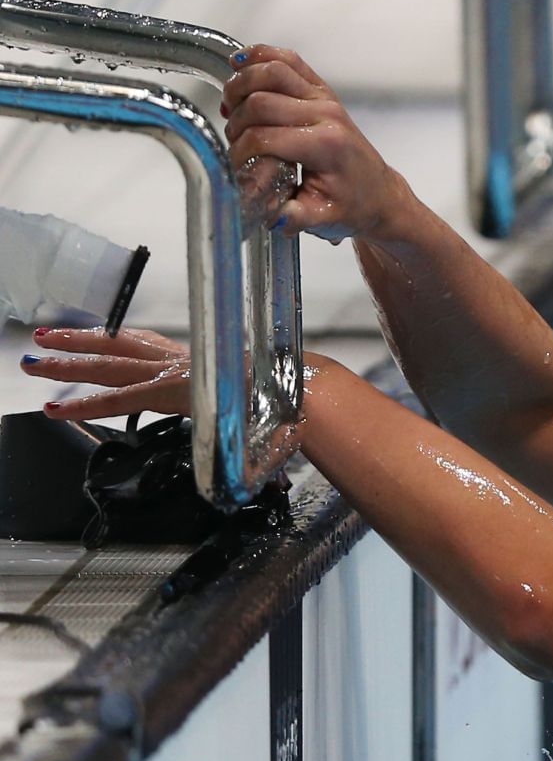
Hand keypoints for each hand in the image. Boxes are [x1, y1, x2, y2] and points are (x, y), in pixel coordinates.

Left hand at [30, 327, 349, 424]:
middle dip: (80, 344)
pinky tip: (57, 408)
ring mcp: (176, 372)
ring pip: (110, 366)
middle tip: (43, 339)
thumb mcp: (268, 401)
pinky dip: (86, 404)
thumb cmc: (300, 398)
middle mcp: (186, 360)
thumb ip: (253, 410)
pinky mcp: (171, 391)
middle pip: (121, 348)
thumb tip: (258, 422)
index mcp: (205, 358)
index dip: (119, 341)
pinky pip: (119, 398)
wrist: (310, 393)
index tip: (95, 338)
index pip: (152, 347)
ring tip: (33, 362)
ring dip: (69, 365)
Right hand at [222, 46, 412, 241]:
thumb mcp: (322, 219)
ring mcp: (324, 97)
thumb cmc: (353, 207)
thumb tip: (264, 211)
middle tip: (234, 140)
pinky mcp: (321, 89)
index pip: (263, 137)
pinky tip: (239, 67)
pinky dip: (259, 56)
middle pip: (260, 101)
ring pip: (271, 70)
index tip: (235, 166)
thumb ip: (293, 217)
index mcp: (325, 146)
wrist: (380, 194)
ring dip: (241, 85)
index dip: (239, 151)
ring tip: (231, 107)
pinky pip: (287, 59)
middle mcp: (326, 115)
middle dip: (237, 122)